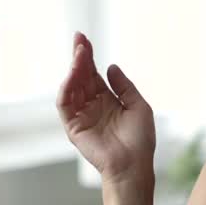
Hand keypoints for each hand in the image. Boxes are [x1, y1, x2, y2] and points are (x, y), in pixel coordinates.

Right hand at [57, 33, 155, 184]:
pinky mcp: (73, 127)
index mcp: (107, 100)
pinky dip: (66, 89)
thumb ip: (124, 86)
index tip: (84, 39)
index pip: (93, 74)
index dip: (89, 57)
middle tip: (79, 39)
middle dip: (79, 57)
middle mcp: (92, 105)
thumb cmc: (140, 140)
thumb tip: (110, 66)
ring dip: (74, 69)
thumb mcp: (138, 106)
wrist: (134, 165)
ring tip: (79, 55)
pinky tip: (72, 75)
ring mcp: (81, 115)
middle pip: (81, 76)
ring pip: (72, 87)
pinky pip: (65, 105)